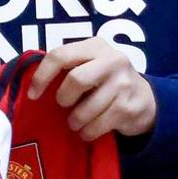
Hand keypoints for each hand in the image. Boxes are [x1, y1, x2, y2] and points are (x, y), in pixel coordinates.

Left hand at [26, 38, 154, 140]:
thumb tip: (32, 85)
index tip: (33, 95)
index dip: (42, 76)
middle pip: (76, 79)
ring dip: (75, 121)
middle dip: (64, 98)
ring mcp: (123, 83)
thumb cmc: (106, 81)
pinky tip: (87, 131)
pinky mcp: (129, 106)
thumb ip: (68, 67)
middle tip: (63, 106)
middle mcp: (112, 59)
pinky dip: (88, 132)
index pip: (60, 55)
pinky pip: (99, 124)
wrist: (145, 99)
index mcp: (95, 46)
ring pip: (87, 108)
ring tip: (75, 123)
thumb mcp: (90, 65)